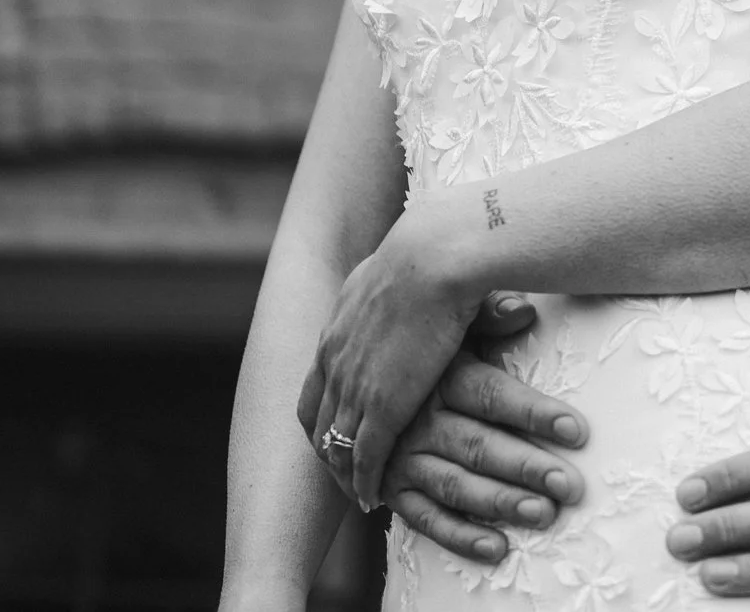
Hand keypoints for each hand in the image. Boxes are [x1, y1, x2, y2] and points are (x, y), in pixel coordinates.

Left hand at [297, 202, 482, 508]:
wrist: (434, 256)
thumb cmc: (433, 251)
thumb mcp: (399, 267)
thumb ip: (399, 284)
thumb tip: (420, 274)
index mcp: (339, 326)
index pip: (316, 384)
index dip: (325, 411)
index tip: (336, 428)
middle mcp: (334, 358)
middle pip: (316, 418)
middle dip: (326, 447)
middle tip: (341, 470)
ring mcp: (353, 385)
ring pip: (334, 443)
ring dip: (342, 472)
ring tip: (355, 493)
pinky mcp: (380, 406)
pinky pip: (363, 457)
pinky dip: (364, 482)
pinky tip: (372, 498)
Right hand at [384, 300, 592, 565]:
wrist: (350, 370)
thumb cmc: (419, 345)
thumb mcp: (449, 323)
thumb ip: (488, 317)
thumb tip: (524, 306)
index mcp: (438, 376)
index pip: (490, 394)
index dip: (533, 412)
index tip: (576, 430)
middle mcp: (416, 418)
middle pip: (476, 445)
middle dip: (525, 467)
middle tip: (569, 486)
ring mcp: (398, 457)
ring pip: (453, 484)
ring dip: (499, 502)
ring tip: (543, 513)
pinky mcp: (386, 488)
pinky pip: (423, 518)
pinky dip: (458, 535)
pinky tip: (496, 547)